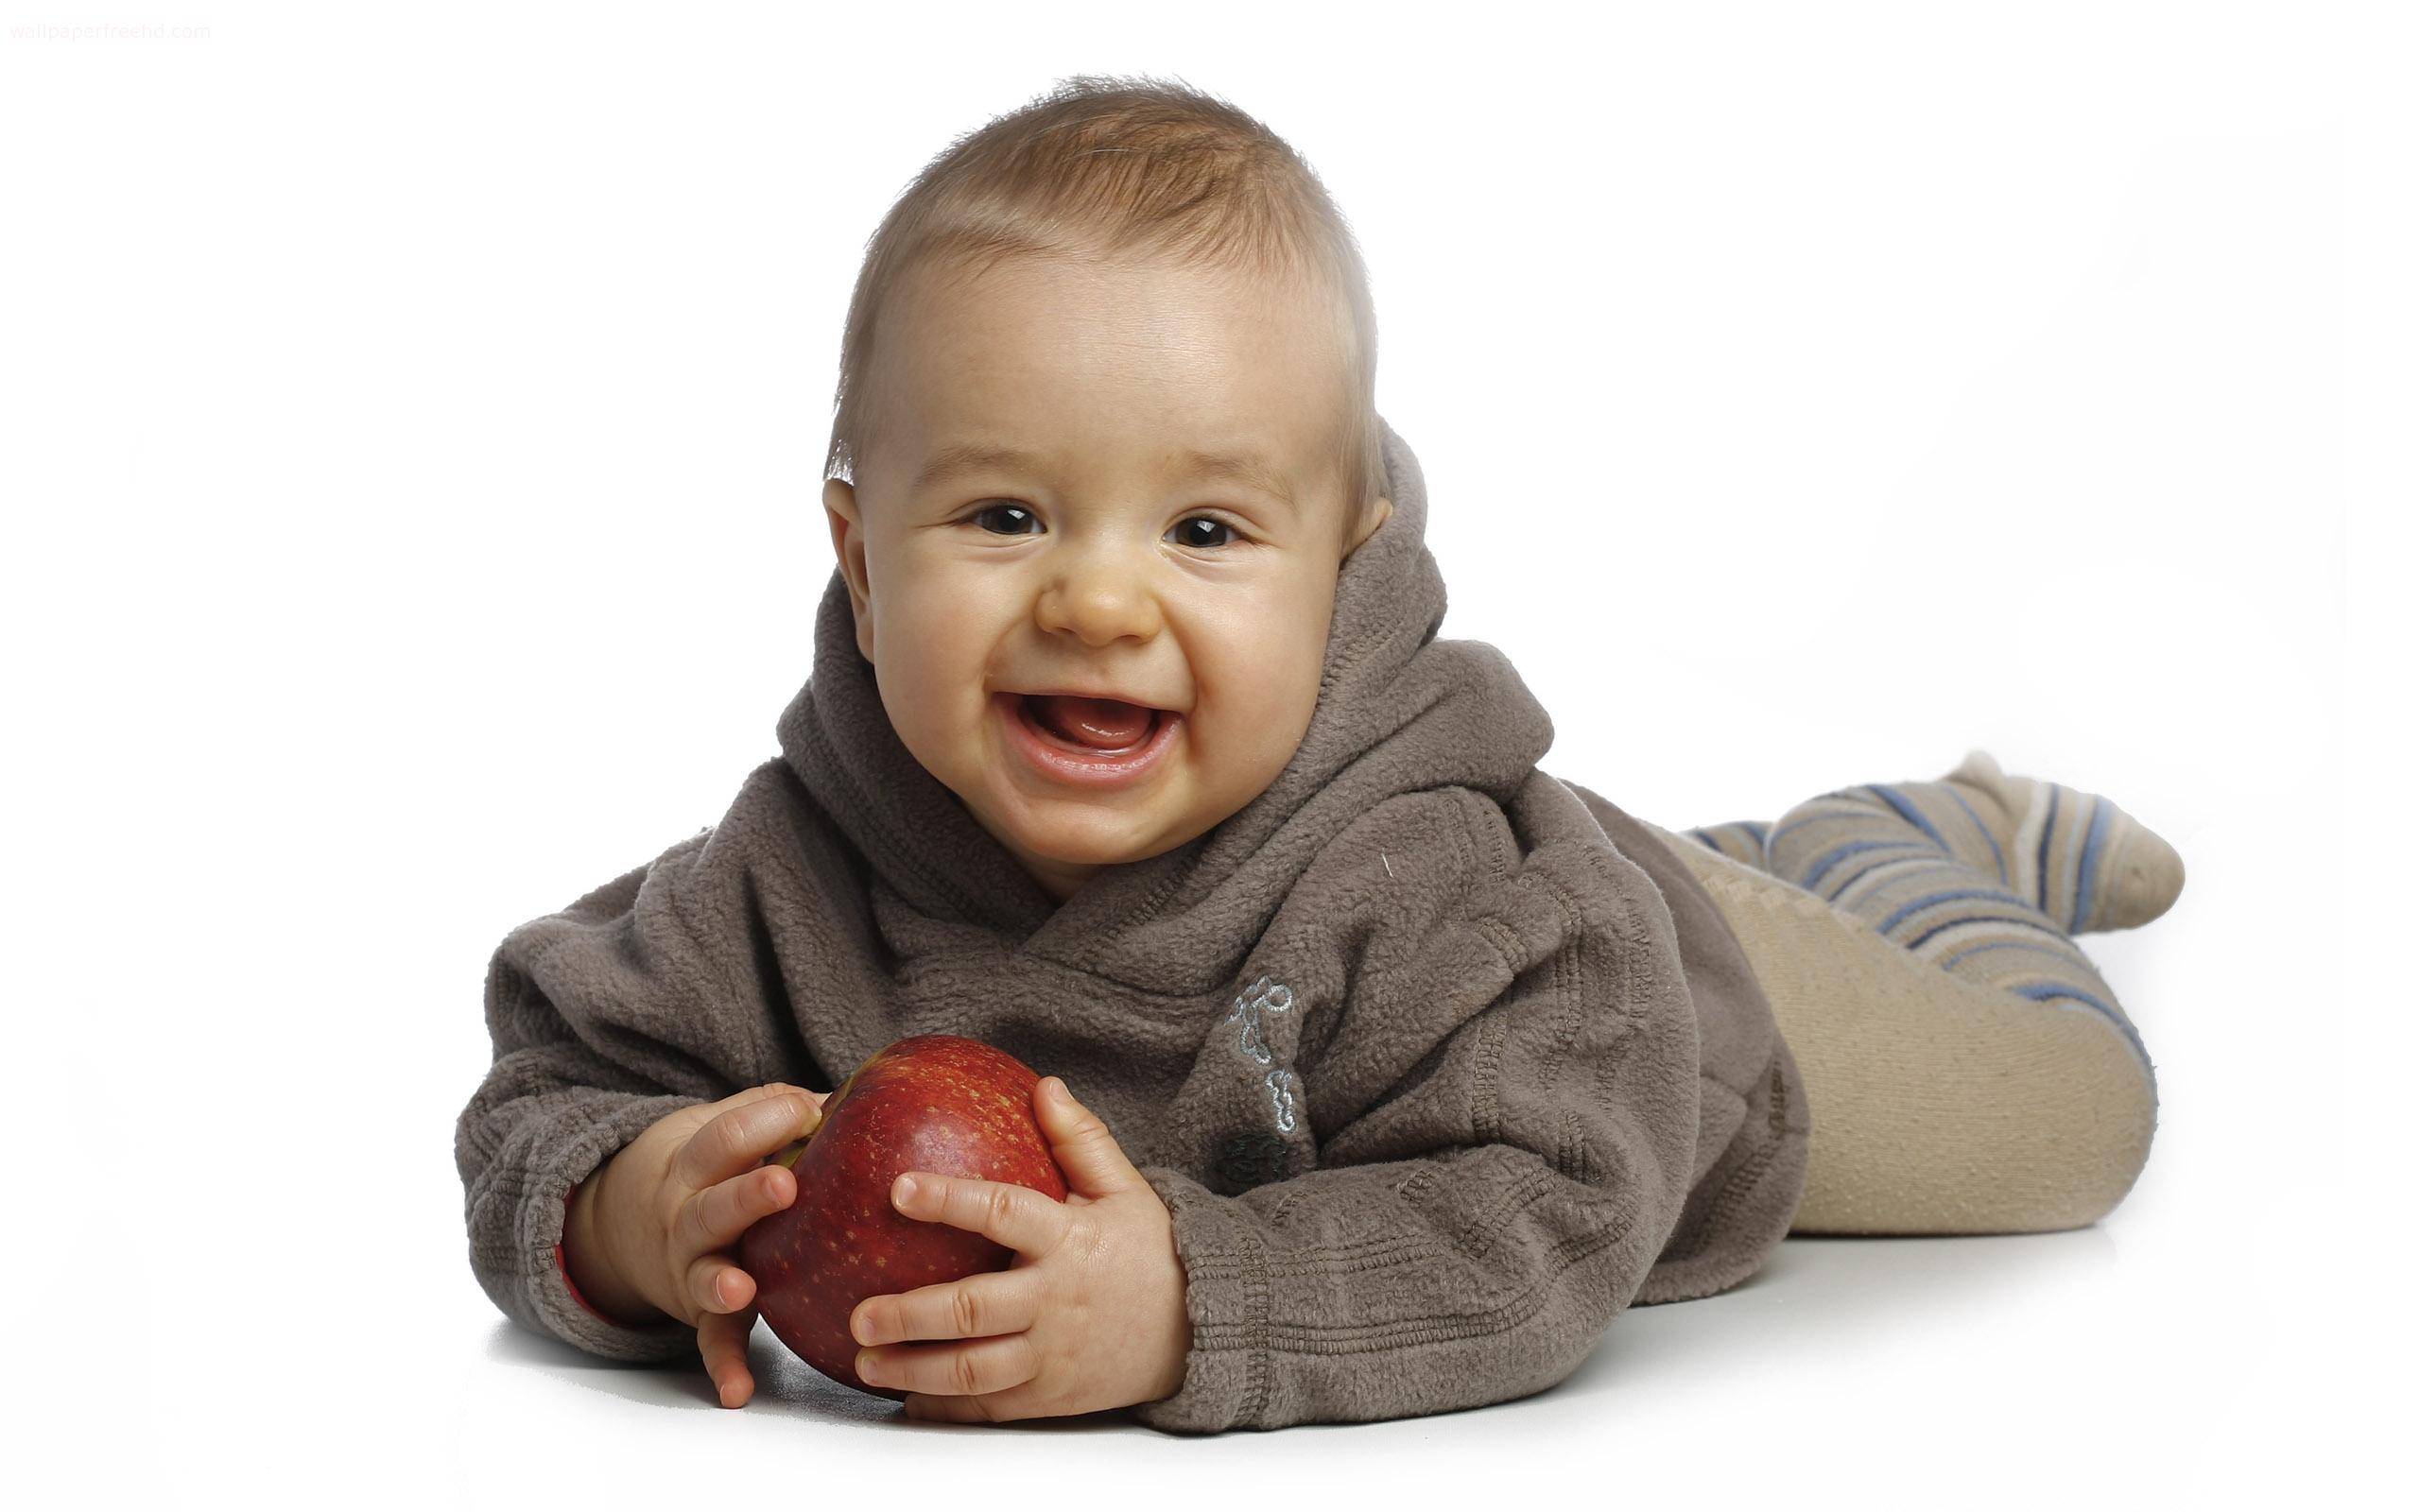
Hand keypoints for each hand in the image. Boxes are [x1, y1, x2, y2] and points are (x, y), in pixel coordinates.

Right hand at [567, 1082, 826, 1408]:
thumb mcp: (725, 1126)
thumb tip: (857, 1087)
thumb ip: (779, 1110)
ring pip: (703, 1274)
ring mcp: (690, 1266)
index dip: (767, 1120)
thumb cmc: (709, 1166)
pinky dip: (723, 1366)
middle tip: (784, 1184)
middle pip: (712, 1204)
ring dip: (719, 1282)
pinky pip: (712, 1342)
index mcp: (696, 1163)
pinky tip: (738, 1391)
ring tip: (738, 1288)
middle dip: (746, 1196)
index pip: (726, 1136)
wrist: (624, 1219)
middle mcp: (686, 1215)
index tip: (811, 1110)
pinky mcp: (699, 1313)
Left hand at [847, 1076, 1192, 1421]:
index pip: (1003, 1213)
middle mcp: (1055, 1301)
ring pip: (975, 1371)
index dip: (950, 1201)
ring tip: (866, 1361)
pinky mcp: (1050, 1395)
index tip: (899, 1189)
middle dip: (911, 1315)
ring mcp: (1052, 1355)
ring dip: (915, 1370)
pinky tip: (908, 1400)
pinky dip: (945, 1409)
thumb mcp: (1126, 1190)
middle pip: (974, 1311)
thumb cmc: (1151, 1253)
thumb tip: (1045, 1087)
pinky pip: (990, 1409)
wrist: (1197, 1329)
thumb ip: (1082, 1141)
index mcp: (1069, 1240)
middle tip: (860, 1314)